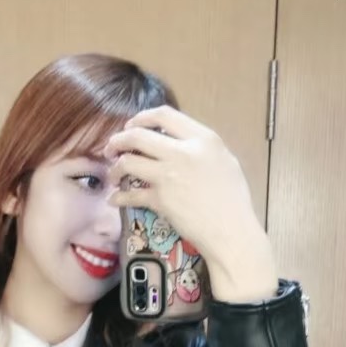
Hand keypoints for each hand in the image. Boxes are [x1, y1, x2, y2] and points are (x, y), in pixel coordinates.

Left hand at [102, 104, 267, 272]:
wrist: (230, 231)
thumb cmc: (233, 199)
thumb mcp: (224, 160)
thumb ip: (200, 147)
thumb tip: (179, 142)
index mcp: (202, 138)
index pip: (164, 115)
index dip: (142, 117)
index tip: (131, 126)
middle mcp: (182, 152)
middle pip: (138, 135)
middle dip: (119, 140)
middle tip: (112, 148)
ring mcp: (168, 176)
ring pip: (128, 162)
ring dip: (115, 167)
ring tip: (112, 174)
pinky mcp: (159, 199)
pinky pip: (130, 195)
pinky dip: (118, 198)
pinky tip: (114, 200)